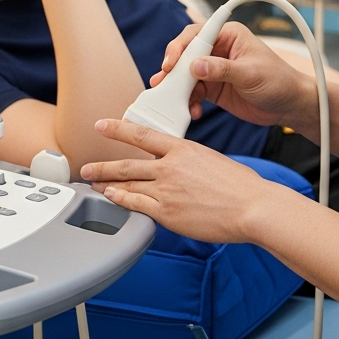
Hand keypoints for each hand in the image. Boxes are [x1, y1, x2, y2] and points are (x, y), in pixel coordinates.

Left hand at [81, 119, 269, 242]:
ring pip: (128, 184)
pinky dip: (121, 200)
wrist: (252, 206)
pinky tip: (112, 199)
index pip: (142, 134)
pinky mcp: (167, 213)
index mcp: (182, 149)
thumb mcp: (211, 160)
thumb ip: (188, 161)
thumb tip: (177, 167)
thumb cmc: (240, 186)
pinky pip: (137, 205)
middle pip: (127, 163)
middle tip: (86, 167)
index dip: (118, 129)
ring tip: (94, 185)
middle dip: (103, 166)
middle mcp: (170, 167)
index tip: (102, 125)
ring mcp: (167, 190)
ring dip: (107, 184)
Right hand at [155, 21, 316, 129]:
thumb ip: (223, 69)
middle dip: (173, 70)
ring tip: (173, 101)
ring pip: (186, 75)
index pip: (197, 35)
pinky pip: (193, 92)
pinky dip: (188, 101)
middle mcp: (218, 50)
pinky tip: (192, 110)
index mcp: (229, 36)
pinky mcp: (213, 88)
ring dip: (178, 89)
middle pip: (186, 55)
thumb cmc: (279, 81)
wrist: (289, 106)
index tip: (171, 63)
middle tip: (162, 83)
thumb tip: (196, 65)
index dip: (180, 47)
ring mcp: (214, 70)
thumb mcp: (251, 73)